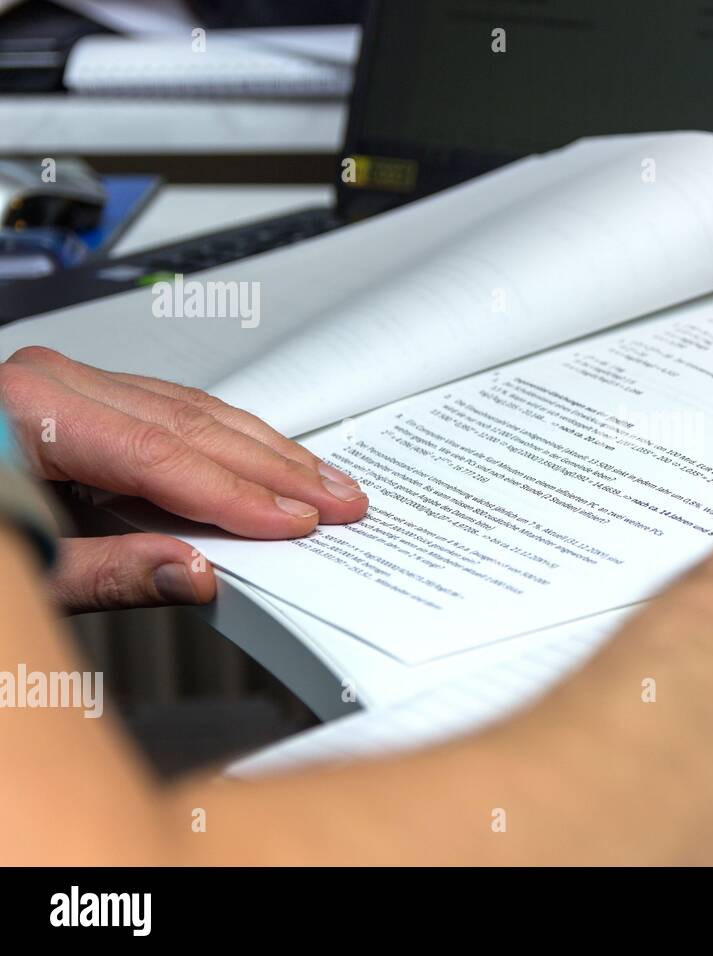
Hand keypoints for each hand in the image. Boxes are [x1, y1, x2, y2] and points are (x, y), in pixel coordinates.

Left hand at [0, 346, 367, 612]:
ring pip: (193, 409)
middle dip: (274, 468)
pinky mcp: (84, 395)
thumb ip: (109, 573)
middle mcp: (52, 380)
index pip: (160, 454)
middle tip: (337, 499)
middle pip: (191, 424)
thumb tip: (197, 574)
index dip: (236, 493)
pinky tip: (269, 458)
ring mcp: (69, 381)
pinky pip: (175, 409)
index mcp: (28, 410)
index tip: (296, 522)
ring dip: (266, 451)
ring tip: (324, 482)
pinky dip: (230, 440)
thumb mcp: (24, 569)